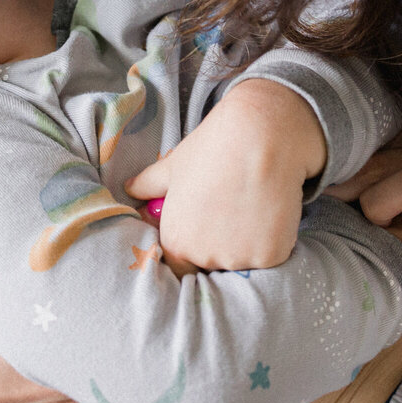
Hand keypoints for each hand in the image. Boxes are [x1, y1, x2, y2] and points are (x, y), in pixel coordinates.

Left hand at [125, 78, 324, 270]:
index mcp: (177, 241)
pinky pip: (269, 256)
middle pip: (212, 265)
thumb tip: (130, 189)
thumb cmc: (213, 147)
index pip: (179, 266)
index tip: (204, 233)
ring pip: (243, 261)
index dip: (191, 252)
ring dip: (246, 245)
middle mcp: (205, 256)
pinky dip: (270, 240)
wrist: (260, 136)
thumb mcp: (173, 166)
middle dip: (219, 247)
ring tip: (251, 207)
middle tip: (230, 212)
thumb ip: (148, 185)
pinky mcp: (271, 255)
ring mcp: (240, 258)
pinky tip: (269, 211)